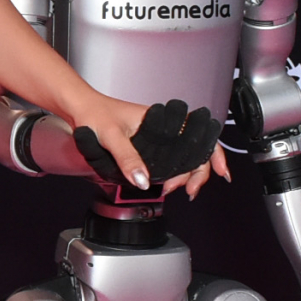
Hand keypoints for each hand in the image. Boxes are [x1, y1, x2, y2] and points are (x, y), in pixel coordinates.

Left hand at [68, 95, 229, 193]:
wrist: (79, 108)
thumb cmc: (94, 113)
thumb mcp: (110, 136)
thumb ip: (127, 158)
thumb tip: (144, 181)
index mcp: (162, 121)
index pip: (201, 135)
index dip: (214, 154)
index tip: (221, 173)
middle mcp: (164, 129)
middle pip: (195, 151)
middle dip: (198, 173)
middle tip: (187, 191)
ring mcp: (156, 139)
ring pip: (183, 158)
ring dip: (185, 176)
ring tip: (175, 190)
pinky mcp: (147, 147)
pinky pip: (169, 161)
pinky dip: (174, 173)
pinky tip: (170, 183)